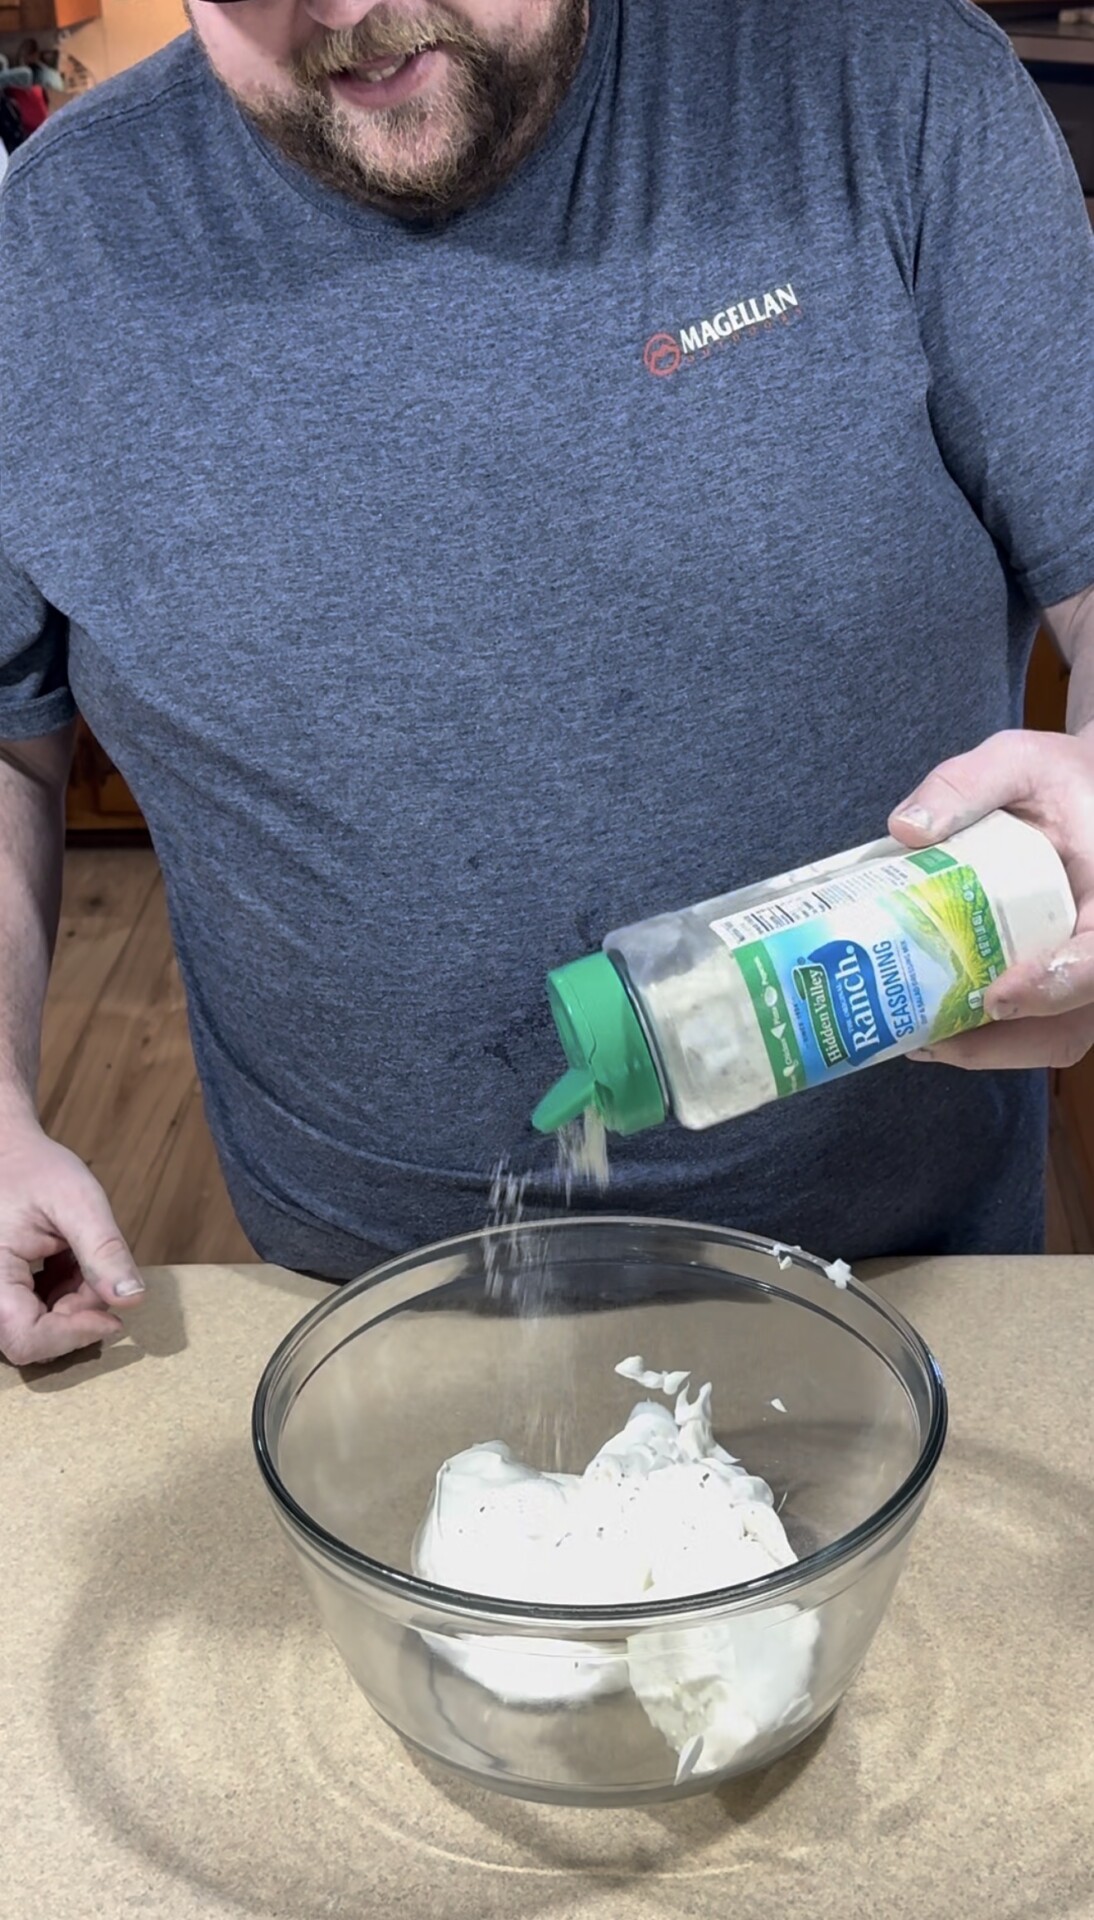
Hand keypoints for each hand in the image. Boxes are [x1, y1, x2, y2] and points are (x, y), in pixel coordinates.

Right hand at [0, 1109, 144, 1364]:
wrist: (6, 1151)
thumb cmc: (35, 1168)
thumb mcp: (77, 1200)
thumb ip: (103, 1250)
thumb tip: (132, 1300)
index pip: (25, 1339)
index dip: (73, 1336)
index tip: (114, 1319)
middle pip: (32, 1338)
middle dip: (77, 1316)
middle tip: (96, 1272)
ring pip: (37, 1328)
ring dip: (72, 1304)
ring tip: (79, 1256)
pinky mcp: (3, 1291)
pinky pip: (34, 1313)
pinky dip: (63, 1296)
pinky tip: (69, 1261)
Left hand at [889, 728, 1093, 1069]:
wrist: (1088, 794)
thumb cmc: (1063, 780)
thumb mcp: (1021, 761)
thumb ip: (969, 783)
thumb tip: (906, 829)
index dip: (1057, 985)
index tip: (997, 996)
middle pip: (1073, 1023)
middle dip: (1002, 1041)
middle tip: (928, 1038)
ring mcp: (1091, 972)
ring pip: (1056, 1037)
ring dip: (990, 1049)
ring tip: (918, 1040)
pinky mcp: (1070, 986)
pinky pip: (1041, 1029)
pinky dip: (993, 1039)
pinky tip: (933, 1029)